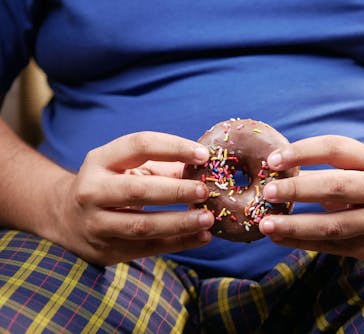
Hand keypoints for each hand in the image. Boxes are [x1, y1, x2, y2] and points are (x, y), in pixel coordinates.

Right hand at [45, 132, 213, 265]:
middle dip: (175, 191)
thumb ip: (162, 167)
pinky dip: (178, 243)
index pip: (139, 145)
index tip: (203, 155)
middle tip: (204, 192)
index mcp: (100, 160)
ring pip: (142, 225)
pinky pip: (148, 248)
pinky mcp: (107, 250)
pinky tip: (202, 237)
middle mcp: (92, 191)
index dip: (173, 148)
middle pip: (137, 191)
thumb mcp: (125, 167)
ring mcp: (96, 224)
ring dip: (179, 223)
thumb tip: (202, 170)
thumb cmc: (109, 184)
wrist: (65, 218)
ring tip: (208, 219)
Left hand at [259, 135, 363, 265]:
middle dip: (299, 189)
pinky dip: (301, 243)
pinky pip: (332, 246)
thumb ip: (324, 169)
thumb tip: (275, 172)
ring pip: (334, 224)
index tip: (272, 160)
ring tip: (266, 224)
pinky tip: (278, 238)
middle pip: (337, 186)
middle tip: (268, 192)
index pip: (336, 148)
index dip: (303, 152)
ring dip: (296, 225)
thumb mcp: (360, 169)